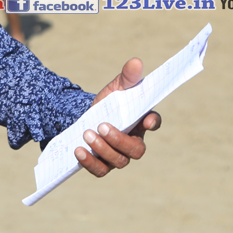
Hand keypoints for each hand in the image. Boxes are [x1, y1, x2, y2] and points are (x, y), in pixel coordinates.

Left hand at [75, 58, 161, 177]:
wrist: (84, 117)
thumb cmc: (106, 103)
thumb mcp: (115, 88)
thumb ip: (127, 78)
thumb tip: (136, 62)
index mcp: (141, 121)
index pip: (154, 122)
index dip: (153, 122)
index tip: (147, 120)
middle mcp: (133, 142)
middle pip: (136, 150)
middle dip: (119, 140)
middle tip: (101, 125)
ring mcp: (117, 156)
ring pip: (118, 161)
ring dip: (102, 149)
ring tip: (86, 133)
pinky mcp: (101, 164)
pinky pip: (100, 170)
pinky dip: (90, 162)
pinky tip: (78, 151)